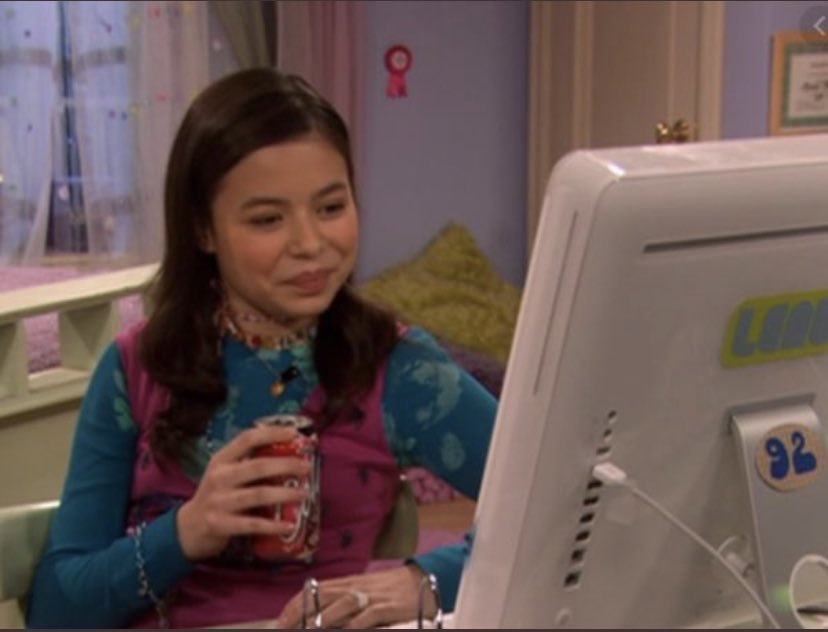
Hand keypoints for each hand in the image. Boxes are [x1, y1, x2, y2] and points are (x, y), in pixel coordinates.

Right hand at [176, 423, 310, 559]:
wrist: (188, 528)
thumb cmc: (217, 495)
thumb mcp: (225, 473)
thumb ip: (248, 462)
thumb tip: (290, 453)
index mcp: (222, 460)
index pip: (247, 439)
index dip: (272, 433)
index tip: (294, 433)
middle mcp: (219, 477)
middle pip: (257, 467)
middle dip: (286, 465)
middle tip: (307, 467)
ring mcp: (219, 502)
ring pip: (258, 494)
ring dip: (285, 494)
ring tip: (304, 493)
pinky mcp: (221, 525)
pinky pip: (252, 524)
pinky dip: (273, 525)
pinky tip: (289, 525)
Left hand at [276, 565, 436, 628]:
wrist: (421, 580)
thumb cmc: (389, 589)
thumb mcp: (363, 590)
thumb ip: (343, 600)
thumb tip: (319, 615)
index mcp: (348, 582)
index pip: (316, 589)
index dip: (298, 603)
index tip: (282, 619)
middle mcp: (357, 587)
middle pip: (324, 595)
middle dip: (302, 611)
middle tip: (286, 626)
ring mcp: (372, 596)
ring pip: (343, 603)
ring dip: (324, 617)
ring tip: (310, 628)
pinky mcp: (387, 606)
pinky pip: (369, 614)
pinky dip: (356, 622)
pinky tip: (346, 630)